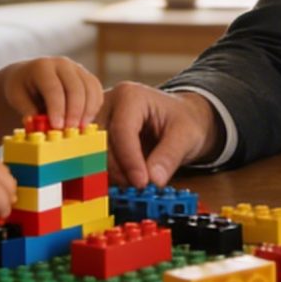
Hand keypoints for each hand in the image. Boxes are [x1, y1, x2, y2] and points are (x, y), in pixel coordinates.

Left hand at [0, 56, 103, 130]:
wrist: (28, 75)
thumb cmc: (21, 89)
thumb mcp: (16, 98)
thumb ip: (28, 110)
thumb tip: (38, 125)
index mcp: (42, 67)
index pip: (54, 88)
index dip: (57, 109)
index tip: (57, 127)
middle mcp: (62, 64)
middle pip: (75, 87)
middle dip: (74, 111)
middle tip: (70, 131)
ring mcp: (77, 68)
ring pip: (90, 88)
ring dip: (87, 111)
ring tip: (80, 129)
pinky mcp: (87, 76)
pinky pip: (97, 91)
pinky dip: (94, 107)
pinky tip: (86, 121)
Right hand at [99, 83, 221, 187]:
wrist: (181, 117)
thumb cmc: (183, 120)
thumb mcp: (186, 135)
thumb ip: (169, 156)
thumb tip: (154, 180)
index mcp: (130, 96)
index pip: (122, 130)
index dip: (130, 160)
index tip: (141, 182)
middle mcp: (108, 104)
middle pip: (102, 143)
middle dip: (120, 169)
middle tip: (140, 186)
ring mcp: (99, 119)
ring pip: (94, 153)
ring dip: (113, 173)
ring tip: (136, 182)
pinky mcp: (97, 135)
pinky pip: (94, 158)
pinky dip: (109, 173)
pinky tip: (126, 179)